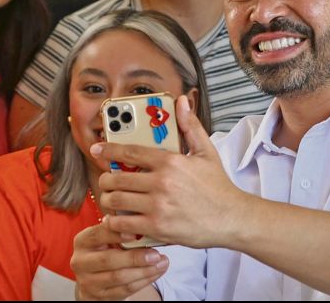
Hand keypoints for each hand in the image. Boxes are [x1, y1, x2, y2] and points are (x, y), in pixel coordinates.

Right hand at [71, 218, 166, 299]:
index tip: (135, 233)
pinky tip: (155, 273)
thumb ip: (119, 230)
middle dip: (134, 257)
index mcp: (83, 241)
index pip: (98, 235)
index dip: (116, 234)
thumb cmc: (105, 250)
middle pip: (108, 259)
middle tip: (155, 254)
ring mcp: (88, 281)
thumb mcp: (106, 238)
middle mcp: (81, 261)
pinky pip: (124, 289)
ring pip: (118, 277)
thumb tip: (139, 221)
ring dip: (143, 271)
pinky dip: (143, 281)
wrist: (95, 278)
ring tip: (161, 263)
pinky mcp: (99, 295)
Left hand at [91, 96, 245, 248]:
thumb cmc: (218, 186)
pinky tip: (116, 220)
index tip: (97, 149)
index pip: (130, 152)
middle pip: (117, 179)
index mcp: (170, 162)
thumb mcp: (206, 151)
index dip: (109, 150)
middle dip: (106, 180)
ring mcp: (158, 206)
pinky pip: (124, 224)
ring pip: (117, 201)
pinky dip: (115, 222)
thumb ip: (190, 126)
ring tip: (111, 200)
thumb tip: (182, 101)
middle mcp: (161, 183)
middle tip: (107, 181)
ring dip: (108, 200)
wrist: (232, 218)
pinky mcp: (157, 227)